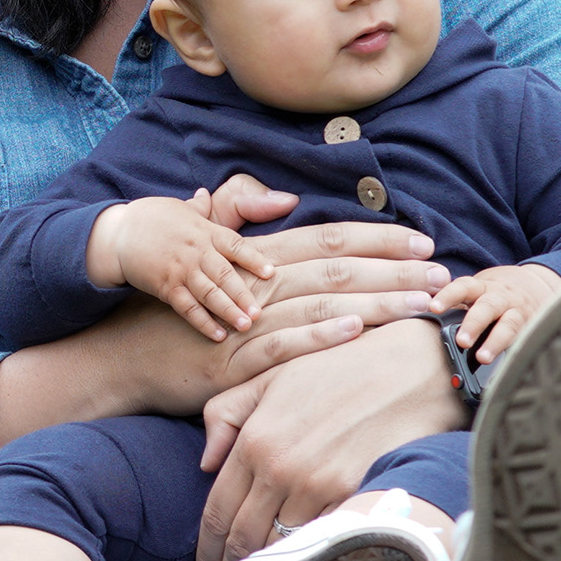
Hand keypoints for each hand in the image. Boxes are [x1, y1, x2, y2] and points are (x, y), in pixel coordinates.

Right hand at [0, 205, 449, 464]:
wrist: (116, 358)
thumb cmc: (165, 313)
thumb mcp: (199, 253)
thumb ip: (238, 216)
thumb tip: (282, 198)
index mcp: (254, 258)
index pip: (327, 239)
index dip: (378, 237)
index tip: (424, 240)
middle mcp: (254, 284)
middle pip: (336, 268)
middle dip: (394, 269)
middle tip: (444, 273)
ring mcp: (243, 323)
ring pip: (321, 305)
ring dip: (376, 302)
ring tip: (422, 304)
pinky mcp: (229, 362)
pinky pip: (281, 347)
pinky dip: (318, 337)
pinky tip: (357, 331)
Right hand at [90, 196, 276, 340]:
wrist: (116, 233)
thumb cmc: (151, 218)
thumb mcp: (178, 207)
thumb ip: (199, 206)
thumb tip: (207, 193)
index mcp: (203, 230)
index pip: (235, 245)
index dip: (254, 259)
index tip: (271, 273)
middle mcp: (195, 251)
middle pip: (224, 274)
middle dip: (244, 294)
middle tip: (261, 313)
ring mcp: (179, 270)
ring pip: (209, 293)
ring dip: (228, 311)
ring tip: (246, 326)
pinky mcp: (164, 287)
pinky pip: (187, 307)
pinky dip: (203, 322)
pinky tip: (218, 335)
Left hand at [194, 317, 457, 560]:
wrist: (409, 369)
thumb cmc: (339, 367)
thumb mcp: (272, 375)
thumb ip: (226, 413)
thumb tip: (205, 463)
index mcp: (254, 440)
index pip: (216, 514)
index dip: (206, 552)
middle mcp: (280, 468)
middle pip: (243, 539)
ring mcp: (318, 486)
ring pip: (281, 547)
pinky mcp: (354, 497)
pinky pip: (322, 542)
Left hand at [442, 261, 560, 366]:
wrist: (537, 286)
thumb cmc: (495, 294)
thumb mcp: (477, 292)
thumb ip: (459, 306)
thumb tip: (430, 325)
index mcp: (482, 287)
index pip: (464, 286)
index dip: (448, 296)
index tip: (434, 308)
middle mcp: (501, 297)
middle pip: (487, 307)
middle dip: (473, 324)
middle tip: (461, 341)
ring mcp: (518, 312)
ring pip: (509, 325)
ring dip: (495, 342)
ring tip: (483, 358)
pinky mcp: (532, 328)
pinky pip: (526, 339)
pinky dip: (518, 351)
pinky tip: (510, 366)